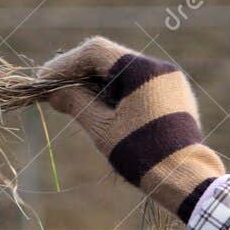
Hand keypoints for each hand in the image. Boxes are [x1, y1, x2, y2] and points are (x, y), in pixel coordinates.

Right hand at [40, 37, 223, 220]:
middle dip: (79, 74)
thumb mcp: (101, 128)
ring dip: (96, 83)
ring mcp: (170, 81)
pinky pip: (138, 84)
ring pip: (123, 71)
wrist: (185, 177)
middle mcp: (159, 68)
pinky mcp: (174, 96)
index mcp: (143, 70)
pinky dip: (116, 91)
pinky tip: (99, 109)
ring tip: (72, 102)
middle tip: (54, 91)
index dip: (66, 64)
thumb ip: (76, 102)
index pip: (95, 52)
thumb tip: (54, 91)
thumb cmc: (142, 153)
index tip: (45, 80)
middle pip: (109, 59)